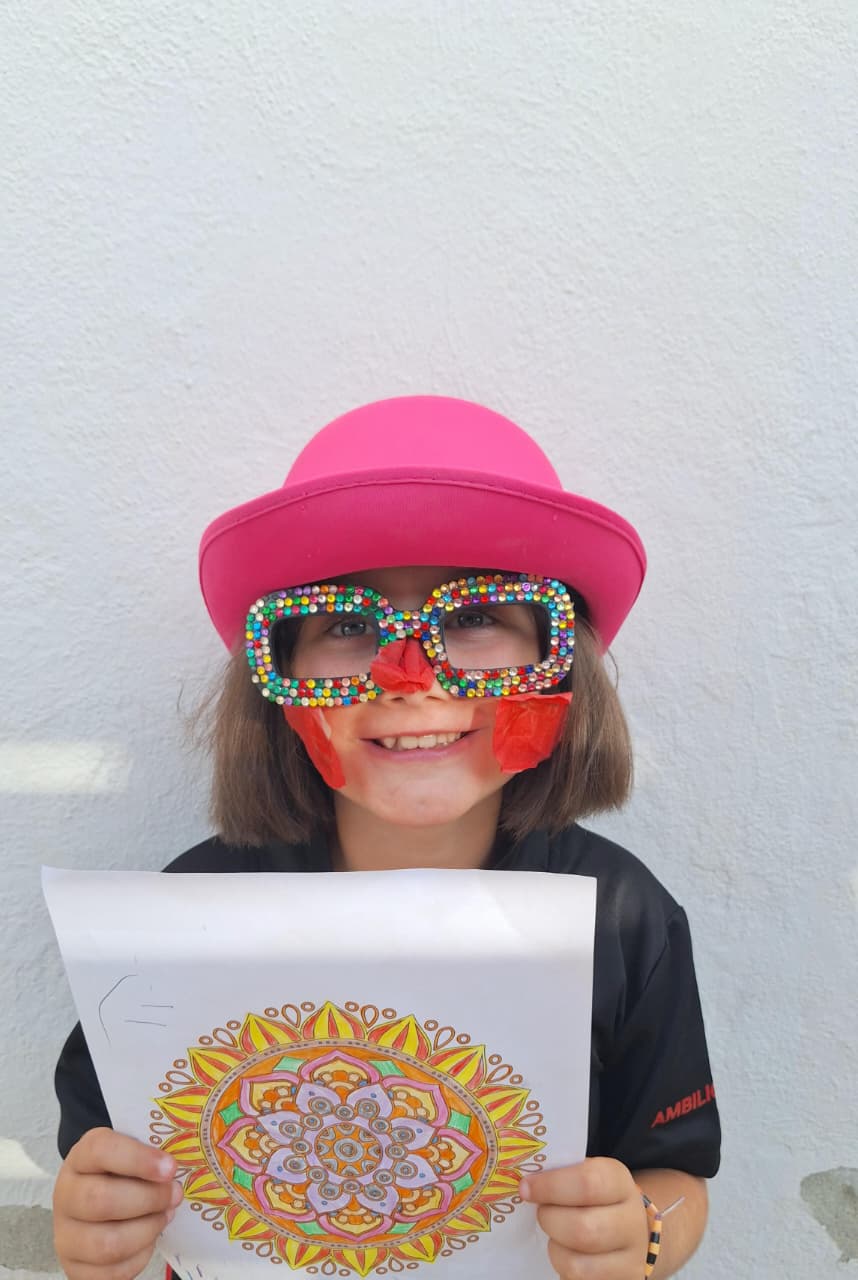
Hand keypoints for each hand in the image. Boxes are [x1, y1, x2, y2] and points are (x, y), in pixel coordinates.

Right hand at [53, 1128, 180, 1279]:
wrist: (95, 1202)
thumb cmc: (122, 1173)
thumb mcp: (131, 1153)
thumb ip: (149, 1155)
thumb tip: (175, 1171)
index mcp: (81, 1157)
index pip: (101, 1151)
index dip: (138, 1159)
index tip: (171, 1168)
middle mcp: (66, 1194)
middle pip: (102, 1201)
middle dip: (149, 1199)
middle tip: (175, 1195)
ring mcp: (66, 1234)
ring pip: (107, 1243)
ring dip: (147, 1230)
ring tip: (165, 1216)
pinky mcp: (74, 1266)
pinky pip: (111, 1271)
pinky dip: (139, 1257)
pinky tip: (149, 1238)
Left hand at [521, 1157, 649, 1278]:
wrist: (627, 1230)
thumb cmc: (594, 1197)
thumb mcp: (583, 1176)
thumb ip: (560, 1175)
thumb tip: (526, 1184)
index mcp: (619, 1181)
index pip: (587, 1182)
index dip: (550, 1186)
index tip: (525, 1188)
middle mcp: (633, 1219)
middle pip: (582, 1228)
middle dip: (549, 1220)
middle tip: (541, 1213)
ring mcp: (632, 1257)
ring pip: (577, 1263)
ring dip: (554, 1249)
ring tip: (555, 1236)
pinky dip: (564, 1269)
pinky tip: (567, 1254)